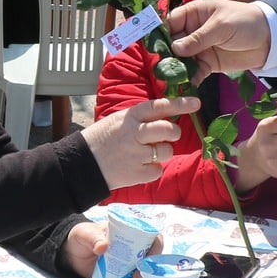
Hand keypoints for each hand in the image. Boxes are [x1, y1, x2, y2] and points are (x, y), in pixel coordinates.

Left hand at [63, 220, 163, 277]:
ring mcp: (128, 264)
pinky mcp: (122, 277)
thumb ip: (93, 238)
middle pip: (150, 258)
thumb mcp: (85, 234)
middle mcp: (133, 249)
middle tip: (138, 276)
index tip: (149, 257)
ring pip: (144, 273)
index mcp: (129, 233)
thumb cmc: (81, 237)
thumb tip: (103, 247)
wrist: (71, 254)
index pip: (150, 236)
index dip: (156, 246)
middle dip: (150, 269)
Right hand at [82, 95, 197, 187]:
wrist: (81, 163)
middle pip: (168, 130)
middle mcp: (134, 134)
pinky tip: (139, 166)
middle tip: (169, 135)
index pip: (160, 107)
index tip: (196, 103)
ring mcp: (136, 155)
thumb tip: (167, 115)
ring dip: (162, 152)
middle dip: (173, 132)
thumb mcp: (118, 120)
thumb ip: (140, 117)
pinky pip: (157, 170)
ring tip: (146, 153)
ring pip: (166, 151)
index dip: (180, 104)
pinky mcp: (137, 174)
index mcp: (129, 117)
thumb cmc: (102, 139)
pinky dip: (152, 169)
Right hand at [166, 0, 272, 75]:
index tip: (155, 48)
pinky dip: (190, 78)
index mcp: (194, 13)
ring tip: (172, 79)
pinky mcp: (208, 63)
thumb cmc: (245, 22)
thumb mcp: (221, 27)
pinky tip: (187, 85)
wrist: (270, 39)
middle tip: (162, 67)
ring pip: (181, 59)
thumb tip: (175, 48)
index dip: (161, 35)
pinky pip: (194, 71)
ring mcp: (199, 48)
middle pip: (172, 43)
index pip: (170, 23)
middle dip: (167, 55)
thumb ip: (198, 38)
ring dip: (177, 68)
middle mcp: (193, 30)